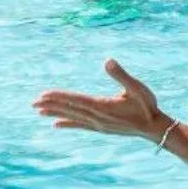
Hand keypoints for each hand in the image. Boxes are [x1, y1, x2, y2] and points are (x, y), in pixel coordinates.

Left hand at [34, 59, 165, 138]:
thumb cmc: (147, 106)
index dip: (59, 97)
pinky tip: (56, 124)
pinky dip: (67, 124)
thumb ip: (121, 75)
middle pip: (70, 109)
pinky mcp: (101, 128)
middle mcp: (97, 117)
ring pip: (72, 118)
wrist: (154, 128)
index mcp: (103, 106)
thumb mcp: (137, 88)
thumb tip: (107, 60)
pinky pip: (80, 126)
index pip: (76, 100)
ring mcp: (98, 124)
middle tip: (33, 103)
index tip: (43, 95)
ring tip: (39, 111)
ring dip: (55, 113)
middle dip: (51, 105)